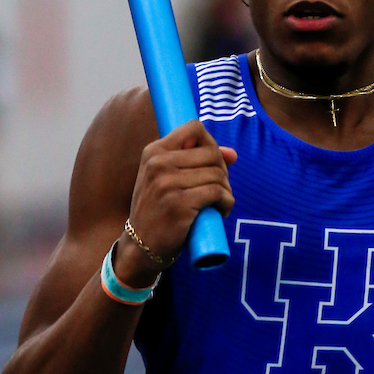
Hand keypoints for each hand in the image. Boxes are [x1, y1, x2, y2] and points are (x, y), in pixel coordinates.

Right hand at [115, 120, 236, 286]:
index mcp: (154, 151)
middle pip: (211, 153)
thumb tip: (233, 153)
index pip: (194, 128)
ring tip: (218, 203)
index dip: (210, 143)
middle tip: (219, 189)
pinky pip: (218, 193)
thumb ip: (195, 162)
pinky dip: (226, 203)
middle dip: (223, 171)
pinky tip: (220, 211)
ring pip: (217, 175)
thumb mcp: (166, 180)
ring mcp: (168, 184)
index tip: (212, 163)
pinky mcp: (180, 204)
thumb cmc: (158, 210)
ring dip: (226, 191)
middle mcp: (159, 163)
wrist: (141, 246)